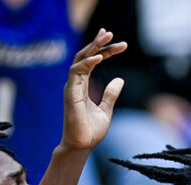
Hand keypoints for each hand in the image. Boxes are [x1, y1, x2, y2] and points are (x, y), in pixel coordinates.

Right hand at [61, 28, 126, 150]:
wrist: (81, 147)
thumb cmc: (90, 131)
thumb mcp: (106, 110)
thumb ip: (110, 95)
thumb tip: (120, 80)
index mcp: (83, 85)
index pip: (93, 61)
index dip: (105, 51)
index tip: (120, 44)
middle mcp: (75, 83)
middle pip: (86, 56)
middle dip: (98, 43)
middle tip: (110, 32)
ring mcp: (72, 88)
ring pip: (79, 60)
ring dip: (93, 48)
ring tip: (105, 38)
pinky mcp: (71, 95)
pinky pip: (75, 74)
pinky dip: (86, 64)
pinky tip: (98, 58)